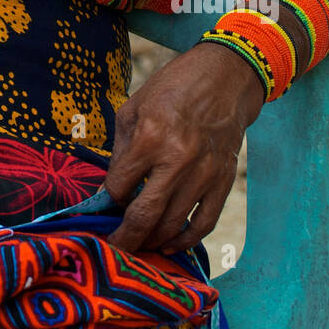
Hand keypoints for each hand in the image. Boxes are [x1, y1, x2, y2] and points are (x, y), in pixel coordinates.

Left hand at [103, 42, 264, 255]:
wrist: (224, 78)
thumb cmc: (173, 88)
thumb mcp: (134, 108)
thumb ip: (121, 150)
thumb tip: (110, 189)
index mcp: (150, 137)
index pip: (120, 186)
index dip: (108, 199)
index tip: (104, 204)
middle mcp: (178, 160)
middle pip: (145, 216)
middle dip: (126, 238)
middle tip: (114, 250)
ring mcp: (204, 173)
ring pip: (173, 225)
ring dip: (153, 241)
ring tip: (139, 244)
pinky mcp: (223, 180)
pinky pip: (204, 223)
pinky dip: (186, 241)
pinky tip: (170, 244)